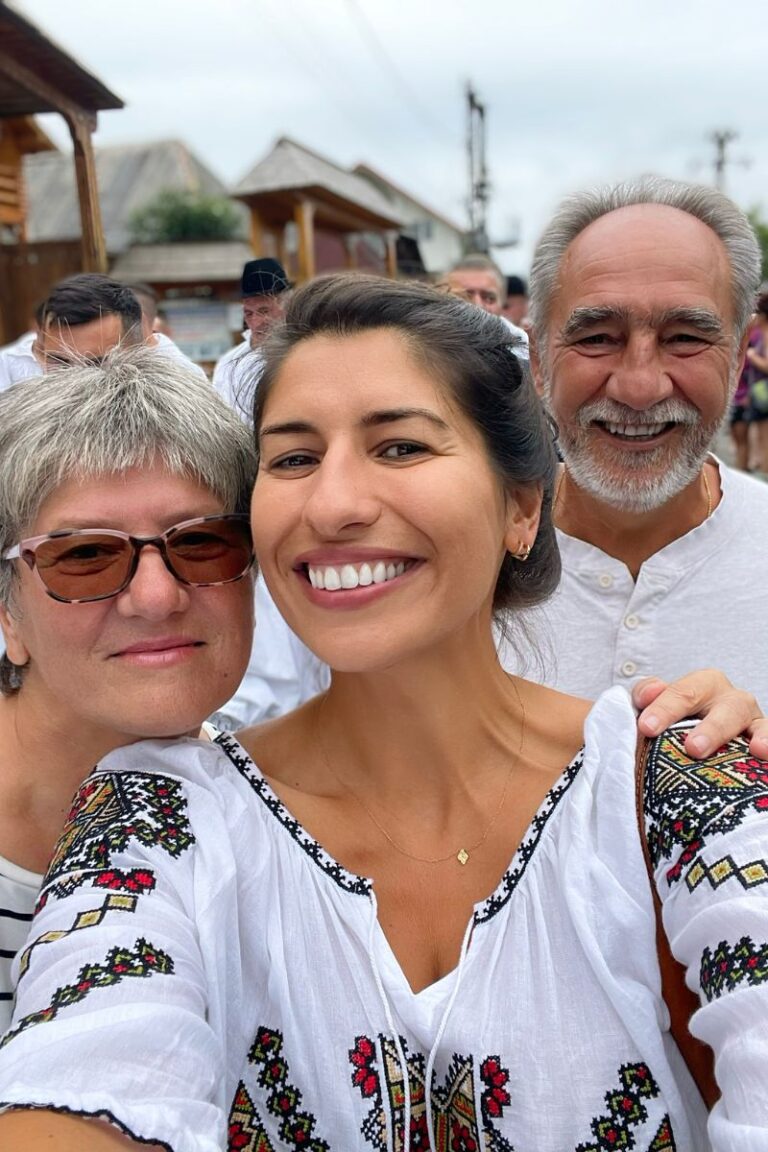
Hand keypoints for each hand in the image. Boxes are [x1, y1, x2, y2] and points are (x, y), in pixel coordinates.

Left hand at [631, 670, 766, 758]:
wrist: (699, 742)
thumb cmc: (675, 723)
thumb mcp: (659, 707)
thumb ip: (648, 696)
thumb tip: (648, 694)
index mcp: (703, 685)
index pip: (683, 692)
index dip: (665, 708)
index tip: (647, 727)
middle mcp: (731, 699)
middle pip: (726, 708)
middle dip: (710, 728)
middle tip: (693, 748)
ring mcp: (752, 721)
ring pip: (755, 725)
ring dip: (753, 739)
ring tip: (753, 750)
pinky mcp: (764, 739)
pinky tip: (764, 753)